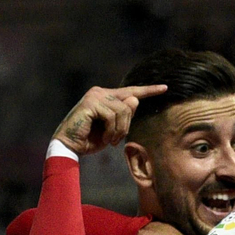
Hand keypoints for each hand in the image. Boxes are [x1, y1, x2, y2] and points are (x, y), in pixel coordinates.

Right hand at [52, 84, 167, 155]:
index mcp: (106, 96)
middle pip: (130, 103)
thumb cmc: (90, 139)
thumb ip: (125, 115)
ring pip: (123, 110)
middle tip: (115, 139)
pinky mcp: (91, 103)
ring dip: (119, 130)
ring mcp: (95, 96)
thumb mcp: (113, 129)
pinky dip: (112, 130)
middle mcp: (100, 92)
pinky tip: (105, 138)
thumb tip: (135, 100)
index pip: (131, 91)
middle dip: (127, 124)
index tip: (165, 88)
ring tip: (109, 140)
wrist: (69, 146)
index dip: (148, 90)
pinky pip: (112, 116)